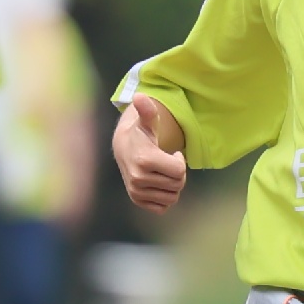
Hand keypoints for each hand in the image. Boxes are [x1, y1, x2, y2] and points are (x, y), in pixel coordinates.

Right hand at [113, 94, 187, 213]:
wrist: (123, 148)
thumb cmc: (140, 133)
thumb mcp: (147, 121)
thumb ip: (148, 111)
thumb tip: (140, 96)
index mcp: (144, 160)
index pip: (180, 171)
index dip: (179, 161)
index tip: (171, 153)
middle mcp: (139, 179)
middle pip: (178, 185)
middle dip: (177, 173)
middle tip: (167, 162)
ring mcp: (137, 192)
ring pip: (172, 197)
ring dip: (172, 185)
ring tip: (162, 172)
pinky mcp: (137, 200)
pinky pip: (163, 207)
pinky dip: (165, 197)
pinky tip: (157, 183)